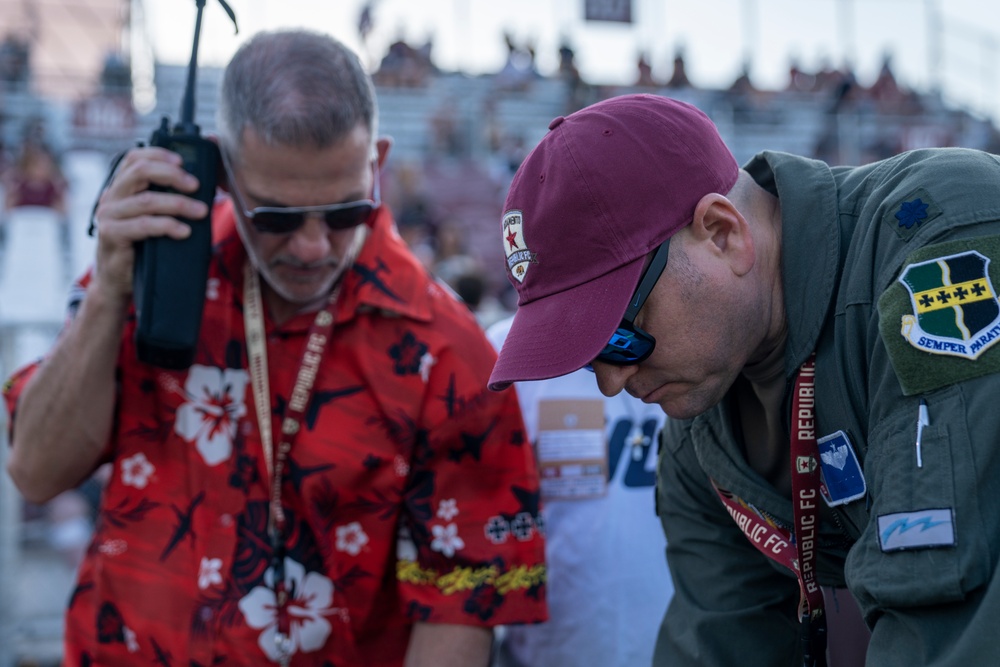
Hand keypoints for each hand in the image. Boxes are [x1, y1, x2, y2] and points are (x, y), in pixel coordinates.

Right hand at [91, 146, 209, 302]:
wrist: (119, 280)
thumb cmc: (142, 247)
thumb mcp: (153, 218)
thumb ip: (165, 201)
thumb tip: (200, 188)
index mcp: (121, 188)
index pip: (134, 158)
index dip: (158, 154)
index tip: (183, 161)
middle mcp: (111, 197)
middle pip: (140, 172)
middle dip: (172, 175)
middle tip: (196, 185)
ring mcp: (108, 215)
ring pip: (147, 200)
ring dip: (178, 204)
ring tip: (201, 211)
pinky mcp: (111, 235)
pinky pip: (144, 225)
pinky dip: (168, 225)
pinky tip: (184, 231)